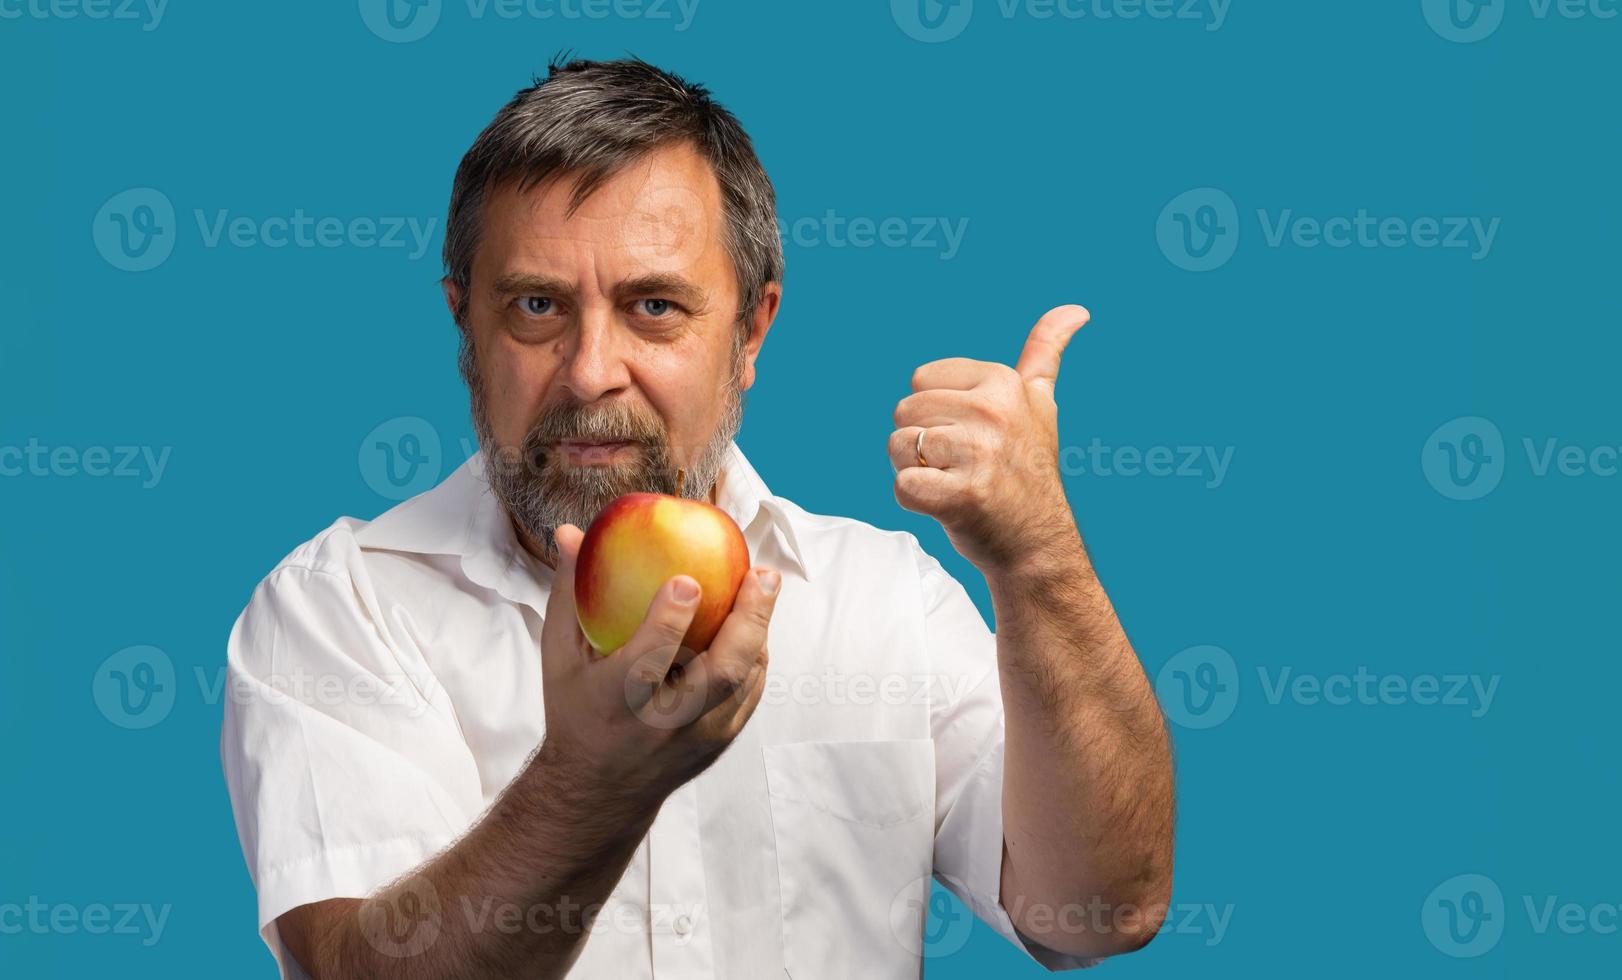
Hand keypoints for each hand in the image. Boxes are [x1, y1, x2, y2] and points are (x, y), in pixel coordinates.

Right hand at [537, 523, 781, 804]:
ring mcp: (696, 738)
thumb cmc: (575, 710)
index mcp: (616, 701)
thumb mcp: (559, 657)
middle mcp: (661, 725)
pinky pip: (749, 694)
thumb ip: (568, 594)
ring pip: (743, 682)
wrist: (597, 792)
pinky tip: (757, 623)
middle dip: (748, 620)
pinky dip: (756, 656)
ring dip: (759, 632)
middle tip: (762, 575)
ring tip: (764, 586)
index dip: (670, 621)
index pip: (647, 660)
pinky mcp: (718, 744)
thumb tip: (569, 532)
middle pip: (719, 673)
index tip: (688, 580)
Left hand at [889, 305, 1089, 575]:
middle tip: (963, 465)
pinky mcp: (962, 497)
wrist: (1037, 544)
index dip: (936, 413)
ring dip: (917, 472)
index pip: (921, 380)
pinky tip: (949, 507)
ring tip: (957, 484)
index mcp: (1003, 382)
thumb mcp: (1041, 404)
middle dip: (921, 443)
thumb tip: (1076, 309)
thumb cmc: (1029, 469)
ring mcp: (979, 455)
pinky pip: (902, 487)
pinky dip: (916, 502)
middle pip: (904, 411)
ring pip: (897, 447)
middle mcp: (993, 412)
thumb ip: (1046, 352)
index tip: (973, 436)